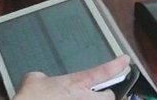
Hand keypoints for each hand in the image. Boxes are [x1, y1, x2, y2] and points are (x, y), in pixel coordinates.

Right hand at [12, 54, 129, 99]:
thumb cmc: (30, 98)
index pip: (104, 71)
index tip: (125, 60)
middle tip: (97, 96)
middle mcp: (85, 98)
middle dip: (105, 96)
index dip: (117, 65)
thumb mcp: (34, 79)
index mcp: (76, 83)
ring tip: (84, 99)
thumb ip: (43, 77)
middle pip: (109, 97)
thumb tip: (41, 79)